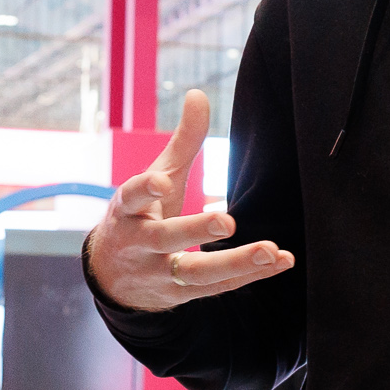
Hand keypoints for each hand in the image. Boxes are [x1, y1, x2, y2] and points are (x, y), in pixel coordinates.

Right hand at [83, 88, 294, 311]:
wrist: (110, 276)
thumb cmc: (140, 216)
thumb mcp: (156, 178)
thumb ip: (182, 142)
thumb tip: (198, 94)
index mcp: (128, 210)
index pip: (132, 197)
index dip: (146, 189)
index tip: (163, 182)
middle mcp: (139, 244)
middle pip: (166, 238)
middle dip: (195, 230)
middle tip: (227, 221)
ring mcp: (158, 273)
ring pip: (195, 273)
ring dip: (235, 262)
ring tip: (270, 250)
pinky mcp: (179, 295)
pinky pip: (217, 287)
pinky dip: (250, 275)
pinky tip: (279, 261)